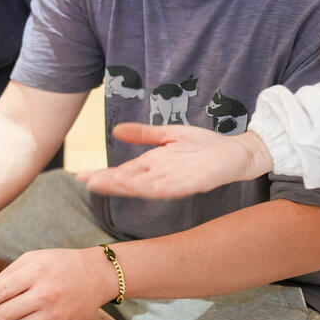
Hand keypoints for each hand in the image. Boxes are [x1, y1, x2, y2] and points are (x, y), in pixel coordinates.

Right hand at [78, 124, 273, 198]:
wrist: (237, 151)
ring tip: (109, 183)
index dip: (104, 175)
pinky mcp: (196, 183)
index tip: (82, 176)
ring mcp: (177, 181)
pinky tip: (145, 186)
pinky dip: (158, 188)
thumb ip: (143, 134)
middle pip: (131, 182)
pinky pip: (174, 188)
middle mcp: (161, 176)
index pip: (123, 172)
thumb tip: (116, 131)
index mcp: (153, 166)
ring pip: (147, 187)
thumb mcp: (168, 134)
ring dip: (129, 187)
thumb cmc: (205, 145)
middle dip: (110, 183)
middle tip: (88, 182)